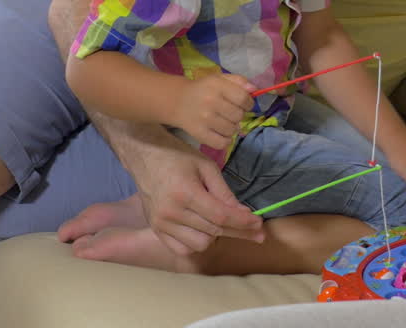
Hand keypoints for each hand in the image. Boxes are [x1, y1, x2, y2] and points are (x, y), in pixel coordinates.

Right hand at [117, 125, 264, 254]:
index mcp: (185, 193)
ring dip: (217, 236)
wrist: (144, 157)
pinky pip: (182, 249)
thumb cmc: (178, 156)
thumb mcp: (206, 167)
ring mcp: (160, 224)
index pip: (221, 216)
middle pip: (213, 231)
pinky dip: (197, 244)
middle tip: (257, 231)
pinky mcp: (155, 230)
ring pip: (199, 244)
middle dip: (239, 231)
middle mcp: (171, 213)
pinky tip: (206, 232)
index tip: (260, 224)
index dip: (243, 222)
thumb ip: (224, 192)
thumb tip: (244, 214)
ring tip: (224, 224)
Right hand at [172, 73, 253, 149]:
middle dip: (239, 115)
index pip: (243, 98)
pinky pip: (221, 143)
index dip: (248, 103)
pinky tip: (221, 133)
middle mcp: (210, 102)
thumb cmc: (203, 89)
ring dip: (232, 128)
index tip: (245, 104)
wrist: (177, 101)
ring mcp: (204, 119)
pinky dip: (225, 140)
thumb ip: (239, 81)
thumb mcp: (220, 79)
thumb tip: (255, 90)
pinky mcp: (199, 133)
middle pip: (239, 115)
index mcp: (217, 86)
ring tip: (224, 122)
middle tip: (231, 113)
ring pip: (232, 130)